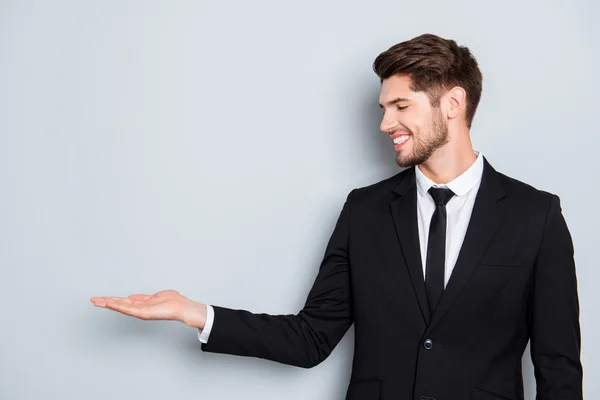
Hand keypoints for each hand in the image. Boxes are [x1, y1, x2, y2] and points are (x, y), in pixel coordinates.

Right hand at [90, 290, 206, 328]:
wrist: (181, 308)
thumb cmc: (172, 302)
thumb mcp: (154, 296)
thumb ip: (142, 298)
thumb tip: (130, 297)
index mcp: (141, 304)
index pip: (123, 301)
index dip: (112, 300)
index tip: (101, 298)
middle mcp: (139, 308)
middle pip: (119, 304)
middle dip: (105, 302)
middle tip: (92, 300)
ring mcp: (140, 311)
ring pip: (121, 307)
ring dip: (108, 303)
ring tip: (96, 301)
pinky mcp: (143, 313)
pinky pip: (128, 309)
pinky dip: (118, 306)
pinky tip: (109, 303)